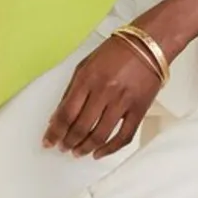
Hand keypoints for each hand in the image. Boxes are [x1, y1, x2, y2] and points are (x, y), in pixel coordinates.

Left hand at [43, 36, 162, 158]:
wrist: (149, 44)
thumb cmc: (115, 52)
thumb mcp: (85, 65)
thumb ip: (70, 91)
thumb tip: (57, 117)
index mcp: (87, 78)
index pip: (66, 113)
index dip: (55, 132)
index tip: (48, 141)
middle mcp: (104, 91)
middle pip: (81, 127)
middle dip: (68, 142)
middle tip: (63, 148)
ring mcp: (123, 102)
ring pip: (100, 135)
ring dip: (85, 148)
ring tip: (78, 152)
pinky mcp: (139, 110)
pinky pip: (123, 136)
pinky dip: (110, 149)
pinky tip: (99, 153)